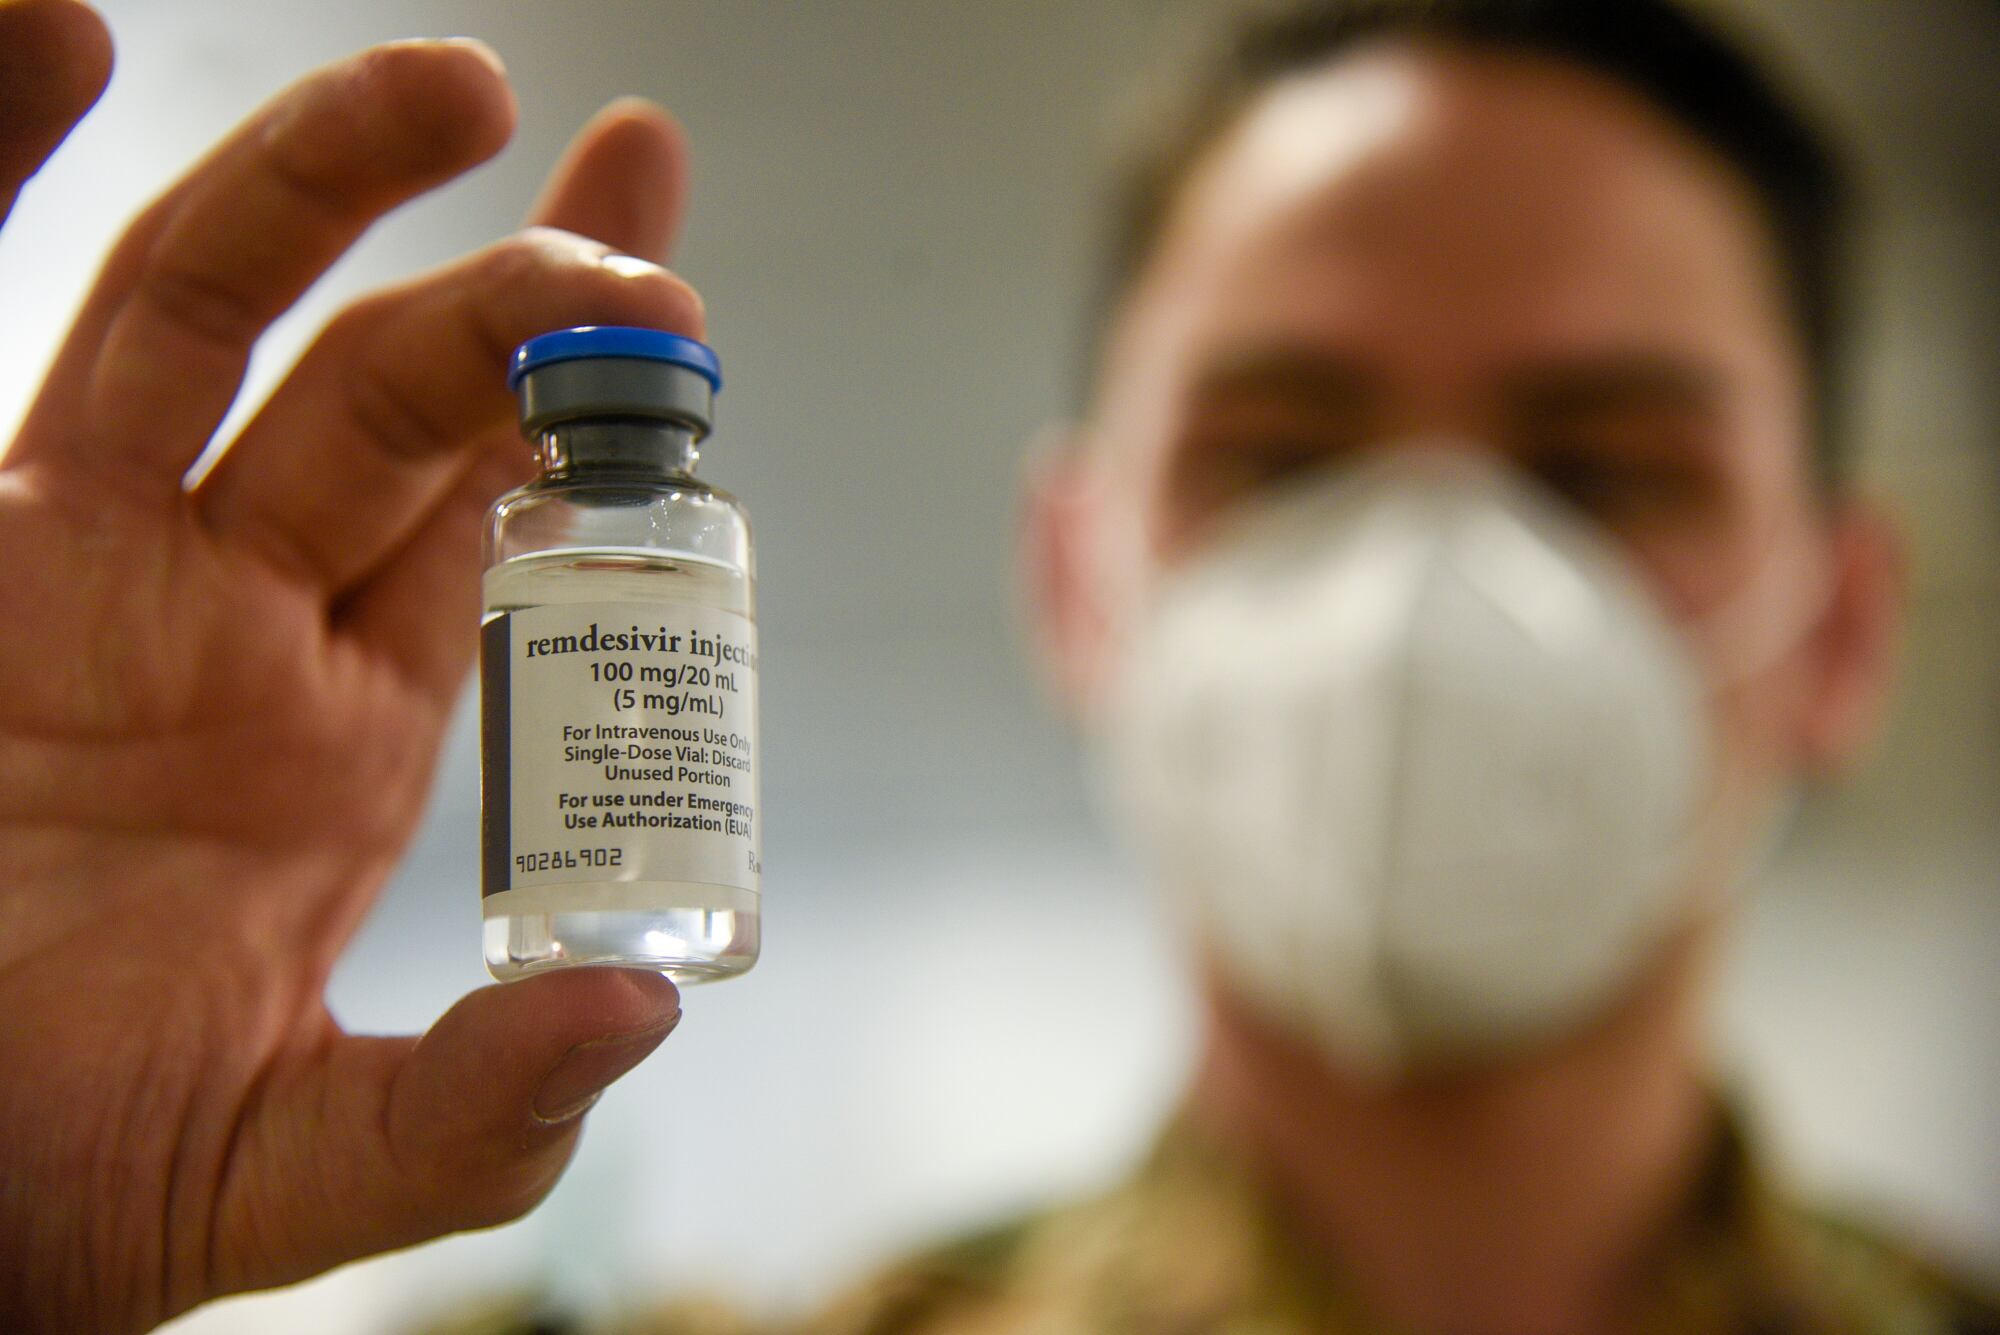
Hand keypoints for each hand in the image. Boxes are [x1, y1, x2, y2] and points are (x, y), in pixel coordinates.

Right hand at [0, 4, 700, 1328]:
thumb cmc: (59, 1179)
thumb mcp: (295, 1164)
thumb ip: (472, 1112)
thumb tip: (645, 1017)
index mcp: (344, 733)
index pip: (501, 519)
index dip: (598, 410)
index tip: (692, 297)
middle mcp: (230, 617)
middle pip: (399, 394)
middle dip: (526, 300)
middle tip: (648, 244)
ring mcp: (81, 558)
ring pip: (218, 317)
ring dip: (330, 184)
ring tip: (466, 83)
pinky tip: (62, 29)